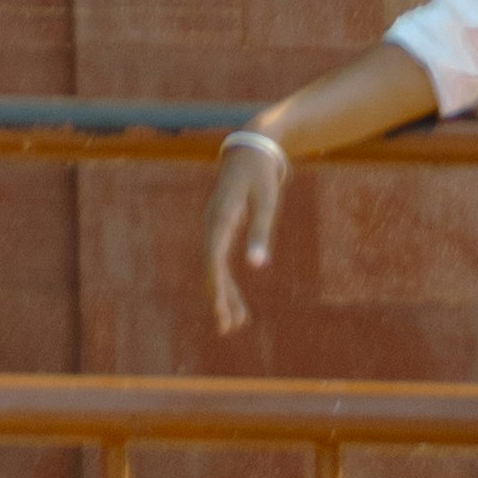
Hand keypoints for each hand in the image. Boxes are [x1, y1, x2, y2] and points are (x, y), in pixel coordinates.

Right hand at [204, 130, 286, 337]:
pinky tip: (236, 303)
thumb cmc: (261, 174)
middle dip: (219, 297)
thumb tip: (258, 266)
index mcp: (221, 216)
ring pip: (215, 267)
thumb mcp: (266, 201)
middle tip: (228, 328)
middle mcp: (212, 223)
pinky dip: (228, 282)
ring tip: (236, 325)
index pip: (213, 256)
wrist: (251, 148)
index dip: (216, 283)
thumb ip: (261, 232)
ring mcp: (215, 227)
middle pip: (211, 266)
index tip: (221, 308)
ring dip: (224, 294)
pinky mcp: (222, 229)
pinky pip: (220, 260)